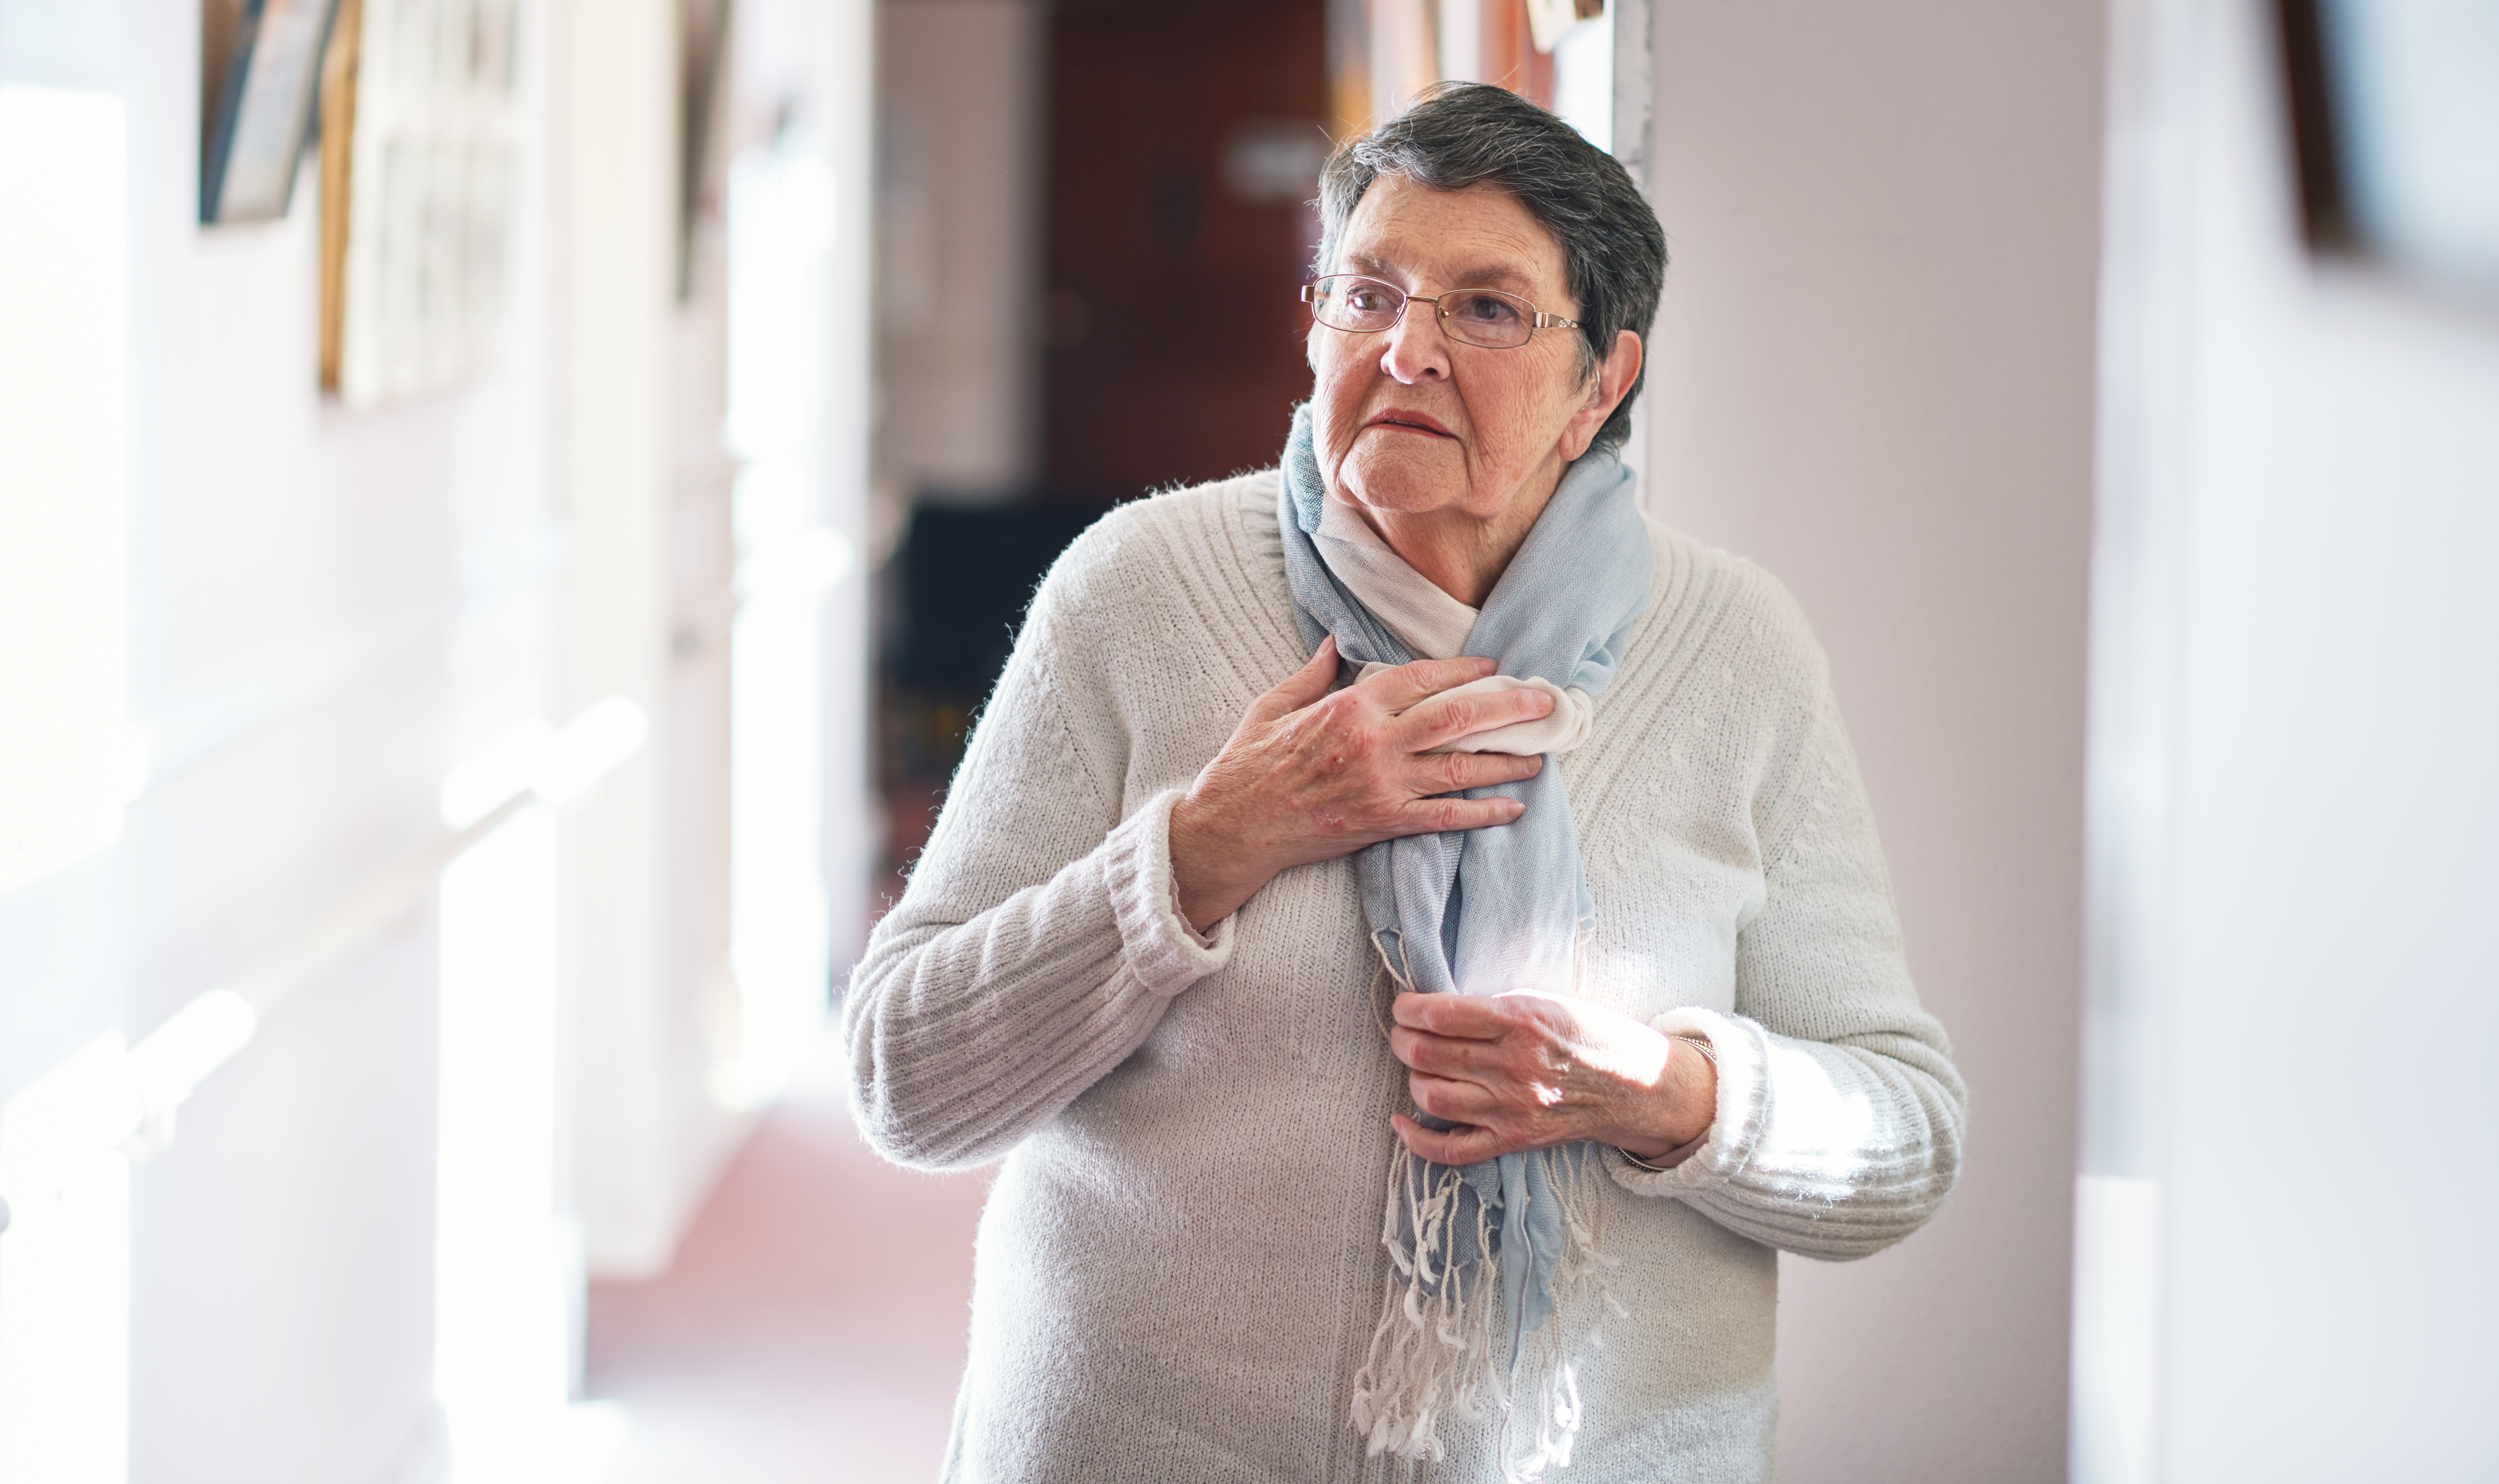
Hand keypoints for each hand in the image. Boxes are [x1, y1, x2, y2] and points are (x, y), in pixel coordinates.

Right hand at [1167, 639, 1554, 930]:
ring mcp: (1383, 786)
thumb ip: (1311, 674)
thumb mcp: (1273, 705)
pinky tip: (1512, 808)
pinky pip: (1445, 817)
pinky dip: (1482, 813)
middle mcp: (1375, 743)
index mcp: (1350, 707)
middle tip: (1544, 702)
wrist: (1234, 827)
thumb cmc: (1249, 765)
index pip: (1421, 679)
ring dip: (1505, 761)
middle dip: (1507, 708)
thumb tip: (1334, 643)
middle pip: (1456, 718)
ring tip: (1540, 755)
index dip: (1463, 670)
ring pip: (1460, 768)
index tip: (1493, 667)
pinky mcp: (1384, 823)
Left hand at [1385, 991, 1717, 1162]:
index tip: (1405, 1005)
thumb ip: (1496, 1006)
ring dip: (1412, 1077)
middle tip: (1404, 1030)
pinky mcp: (1513, 1140)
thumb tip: (1438, 1008)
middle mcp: (1514, 1067)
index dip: (1409, 1008)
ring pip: (1431, 1097)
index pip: (1440, 1015)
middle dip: (1402, 1038)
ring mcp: (1512, 1109)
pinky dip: (1417, 1139)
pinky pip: (1451, 1150)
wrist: (1638, 1086)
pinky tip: (1403, 1120)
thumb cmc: (1591, 1034)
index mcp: (1523, 1022)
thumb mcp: (1548, 1001)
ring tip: (1418, 1065)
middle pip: (1426, 1054)